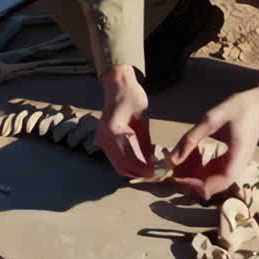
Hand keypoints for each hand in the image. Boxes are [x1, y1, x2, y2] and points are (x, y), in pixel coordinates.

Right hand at [97, 64, 154, 178]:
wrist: (117, 85)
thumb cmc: (131, 96)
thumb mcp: (142, 119)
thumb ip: (145, 142)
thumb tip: (152, 163)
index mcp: (113, 132)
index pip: (129, 159)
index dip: (143, 169)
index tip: (156, 172)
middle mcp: (104, 138)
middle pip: (121, 167)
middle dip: (139, 173)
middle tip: (155, 173)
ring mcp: (101, 140)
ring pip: (118, 165)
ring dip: (133, 170)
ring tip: (150, 168)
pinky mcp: (104, 140)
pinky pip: (116, 158)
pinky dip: (128, 163)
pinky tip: (141, 161)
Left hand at [170, 85, 258, 199]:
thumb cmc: (239, 108)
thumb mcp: (212, 119)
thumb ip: (191, 138)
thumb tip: (172, 159)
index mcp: (236, 158)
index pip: (215, 185)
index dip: (194, 186)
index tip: (177, 177)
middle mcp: (237, 167)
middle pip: (212, 187)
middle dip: (190, 182)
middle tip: (173, 170)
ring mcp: (235, 165)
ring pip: (211, 181)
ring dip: (194, 175)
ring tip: (179, 162)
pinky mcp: (231, 161)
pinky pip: (214, 172)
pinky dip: (200, 168)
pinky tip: (191, 156)